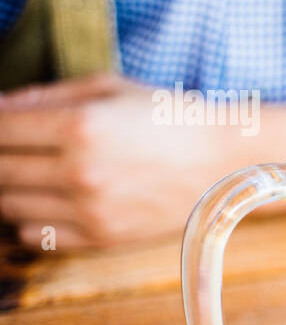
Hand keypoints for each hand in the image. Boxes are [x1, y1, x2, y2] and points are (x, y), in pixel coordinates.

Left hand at [0, 74, 285, 248]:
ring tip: (27, 173)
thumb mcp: (111, 87)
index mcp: (79, 126)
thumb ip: (47, 96)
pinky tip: (46, 199)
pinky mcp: (102, 237)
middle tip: (12, 150)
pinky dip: (27, 218)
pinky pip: (35, 234)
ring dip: (7, 188)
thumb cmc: (170, 118)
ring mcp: (90, 210)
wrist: (225, 163)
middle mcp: (80, 171)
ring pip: (8, 205)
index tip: (1, 126)